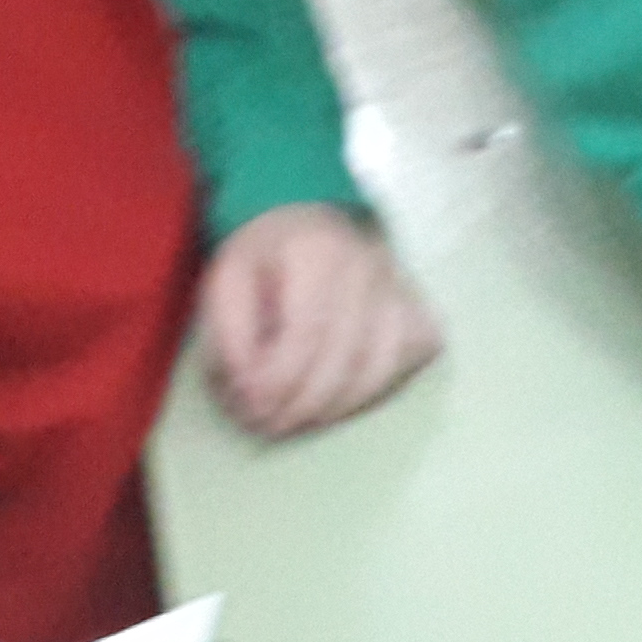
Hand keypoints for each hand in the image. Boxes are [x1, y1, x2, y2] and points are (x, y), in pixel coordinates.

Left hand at [201, 205, 442, 439]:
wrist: (310, 216)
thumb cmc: (263, 256)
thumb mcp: (224, 284)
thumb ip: (230, 337)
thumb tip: (251, 392)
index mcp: (317, 251)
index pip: (309, 329)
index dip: (281, 378)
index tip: (251, 406)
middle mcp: (369, 266)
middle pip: (347, 354)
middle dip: (304, 403)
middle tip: (268, 425)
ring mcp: (400, 285)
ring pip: (384, 361)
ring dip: (340, 404)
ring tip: (300, 419)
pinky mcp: (417, 302)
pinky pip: (413, 352)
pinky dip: (382, 382)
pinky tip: (345, 392)